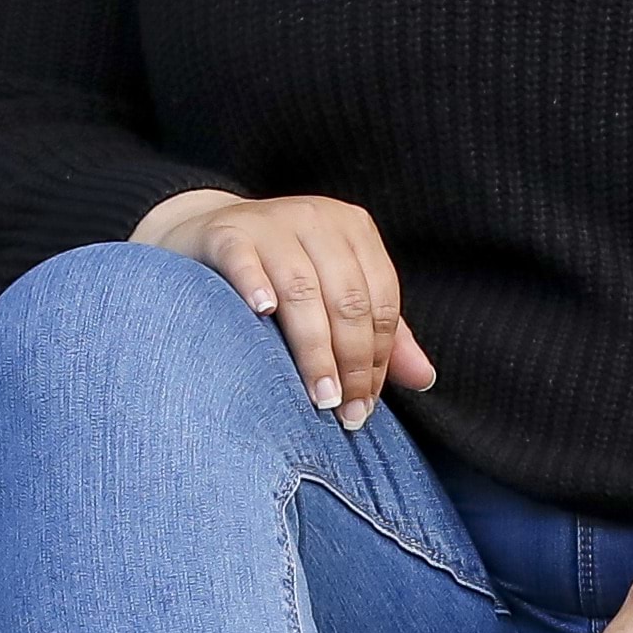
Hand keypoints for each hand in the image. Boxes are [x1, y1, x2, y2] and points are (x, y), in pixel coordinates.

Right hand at [136, 188, 433, 426]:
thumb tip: (425, 379)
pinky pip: (245, 260)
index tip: (364, 406)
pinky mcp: (227, 231)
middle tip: (343, 412)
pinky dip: (255, 286)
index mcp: (354, 231)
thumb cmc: (281, 274)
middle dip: (351, 363)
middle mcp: (318, 219)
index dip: (378, 359)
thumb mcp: (335, 294)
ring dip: (314, 349)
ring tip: (318, 396)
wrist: (207, 234)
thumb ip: (381, 335)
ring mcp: (271, 222)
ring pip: (303, 289)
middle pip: (348, 299)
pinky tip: (262, 314)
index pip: (381, 301)